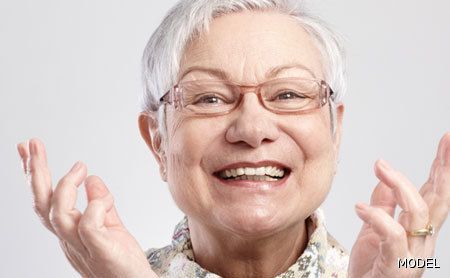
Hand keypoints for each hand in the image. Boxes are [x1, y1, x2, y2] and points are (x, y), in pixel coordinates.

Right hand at [17, 138, 158, 277]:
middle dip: (35, 172)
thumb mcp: (111, 225)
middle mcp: (69, 239)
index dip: (35, 175)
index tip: (29, 149)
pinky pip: (88, 226)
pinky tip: (105, 197)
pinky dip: (95, 206)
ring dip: (64, 185)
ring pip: (57, 214)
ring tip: (80, 166)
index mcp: (70, 231)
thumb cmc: (122, 260)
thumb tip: (93, 179)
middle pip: (42, 204)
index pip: (45, 201)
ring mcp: (81, 246)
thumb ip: (101, 204)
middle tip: (33, 143)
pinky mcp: (99, 251)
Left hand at [349, 133, 449, 276]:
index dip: (442, 167)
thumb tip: (385, 180)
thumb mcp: (374, 229)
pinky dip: (377, 217)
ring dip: (402, 186)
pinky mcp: (398, 266)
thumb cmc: (371, 267)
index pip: (434, 192)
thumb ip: (383, 206)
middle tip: (448, 141)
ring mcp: (413, 253)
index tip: (447, 141)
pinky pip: (393, 236)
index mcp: (417, 227)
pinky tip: (359, 207)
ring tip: (381, 168)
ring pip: (420, 213)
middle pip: (440, 199)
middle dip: (445, 169)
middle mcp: (422, 238)